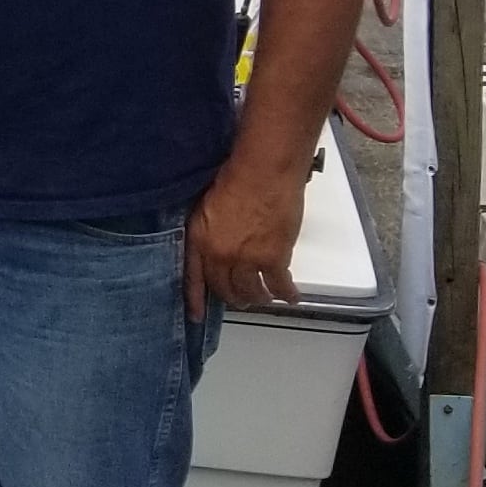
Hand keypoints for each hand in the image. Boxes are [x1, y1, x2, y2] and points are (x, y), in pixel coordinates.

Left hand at [184, 158, 304, 318]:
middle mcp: (220, 256)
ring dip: (259, 298)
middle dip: (234, 297)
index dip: (196, 299)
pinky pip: (280, 286)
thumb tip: (213, 246)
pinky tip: (291, 297)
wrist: (263, 171)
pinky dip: (287, 294)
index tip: (196, 315)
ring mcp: (247, 260)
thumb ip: (206, 231)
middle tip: (241, 299)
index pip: (194, 278)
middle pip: (226, 289)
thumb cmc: (235, 177)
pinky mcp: (275, 259)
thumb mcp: (205, 206)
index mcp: (199, 241)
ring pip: (252, 292)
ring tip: (264, 298)